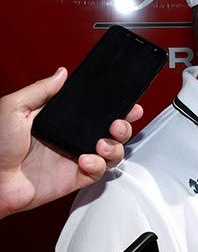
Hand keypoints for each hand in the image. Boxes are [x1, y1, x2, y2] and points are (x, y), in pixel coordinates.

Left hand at [0, 67, 142, 218]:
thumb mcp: (14, 107)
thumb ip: (41, 90)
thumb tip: (62, 73)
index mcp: (61, 120)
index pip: (95, 111)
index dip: (116, 107)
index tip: (129, 103)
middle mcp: (71, 138)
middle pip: (111, 130)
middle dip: (124, 126)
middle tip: (118, 124)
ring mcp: (74, 158)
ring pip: (112, 152)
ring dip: (115, 146)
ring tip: (101, 144)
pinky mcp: (75, 178)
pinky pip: (99, 172)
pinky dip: (98, 165)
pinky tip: (85, 160)